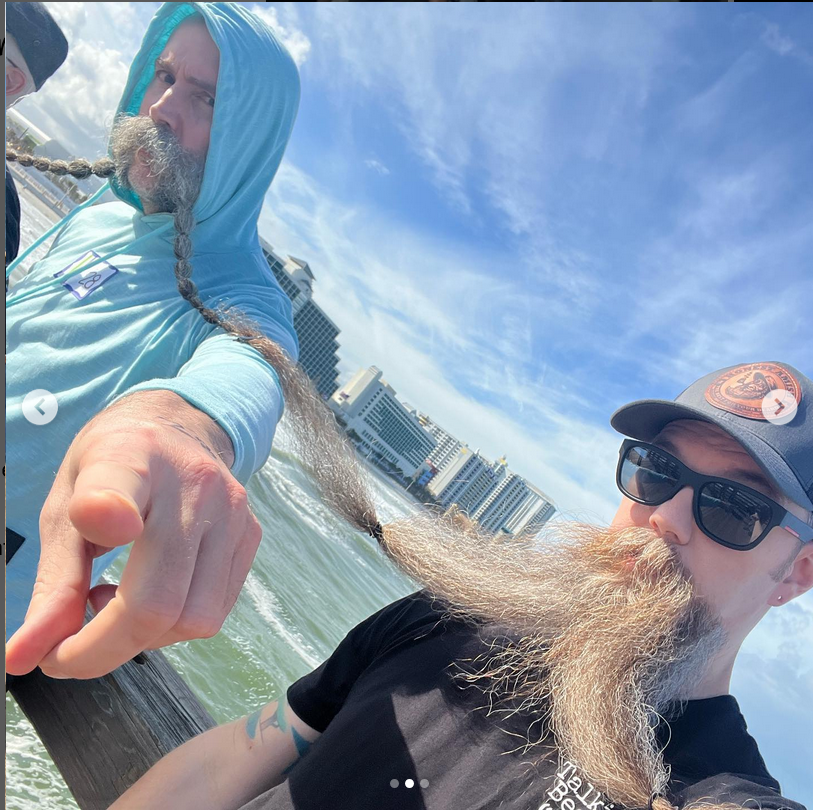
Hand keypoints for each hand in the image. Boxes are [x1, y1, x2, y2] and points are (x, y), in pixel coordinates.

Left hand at [5, 391, 262, 679]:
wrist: (176, 428)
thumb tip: (25, 656)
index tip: (104, 527)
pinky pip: (214, 612)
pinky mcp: (251, 534)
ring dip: (143, 639)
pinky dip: (173, 625)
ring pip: (193, 619)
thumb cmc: (108, 470)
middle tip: (64, 656)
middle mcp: (192, 482)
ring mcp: (231, 510)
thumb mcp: (63, 508)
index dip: (110, 513)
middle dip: (101, 651)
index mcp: (128, 457)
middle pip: (155, 599)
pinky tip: (151, 595)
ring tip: (115, 604)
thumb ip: (52, 582)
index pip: (118, 489)